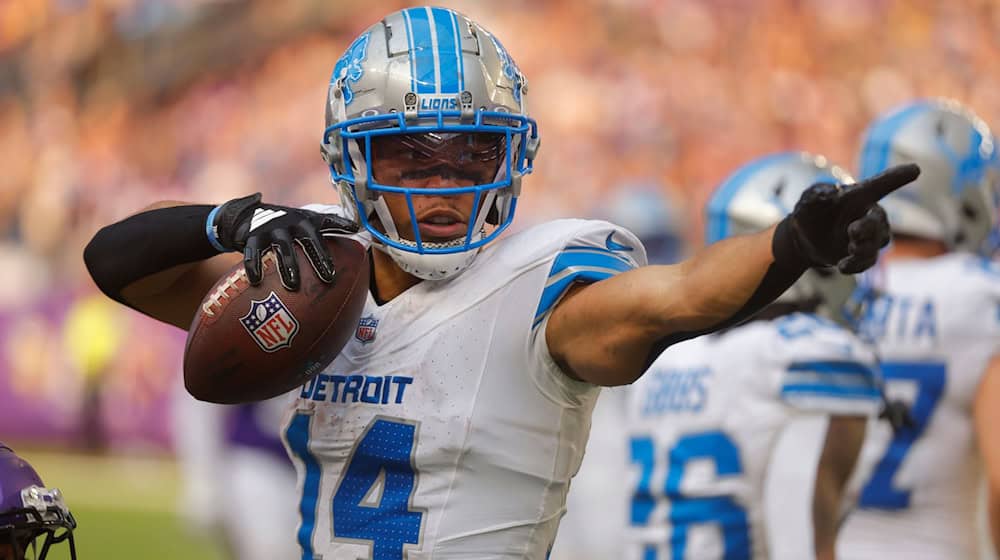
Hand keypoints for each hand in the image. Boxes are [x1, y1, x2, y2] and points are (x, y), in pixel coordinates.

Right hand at [212, 193, 357, 289]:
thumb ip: (331, 223)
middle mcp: (290, 223)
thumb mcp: (307, 220)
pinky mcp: (252, 236)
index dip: (336, 233)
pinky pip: (253, 253)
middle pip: (306, 240)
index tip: (347, 244)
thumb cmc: (286, 223)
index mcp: (305, 221)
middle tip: (328, 278)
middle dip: (317, 258)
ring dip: (287, 266)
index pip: (323, 228)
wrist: (249, 215)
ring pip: (282, 248)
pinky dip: (254, 267)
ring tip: (293, 286)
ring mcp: (271, 229)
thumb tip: (358, 228)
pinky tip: (257, 281)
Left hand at [789, 164, 919, 272]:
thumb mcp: (809, 199)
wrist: (804, 238)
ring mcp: (870, 235)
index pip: (880, 184)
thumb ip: (818, 196)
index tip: (915, 169)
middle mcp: (869, 214)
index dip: (897, 178)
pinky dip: (856, 265)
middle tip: (853, 232)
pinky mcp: (864, 255)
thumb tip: (830, 193)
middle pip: (878, 220)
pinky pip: (868, 261)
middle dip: (869, 227)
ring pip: (877, 243)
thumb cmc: (810, 211)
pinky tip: (842, 266)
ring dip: (863, 249)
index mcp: (858, 195)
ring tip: (848, 251)